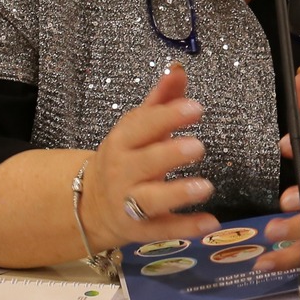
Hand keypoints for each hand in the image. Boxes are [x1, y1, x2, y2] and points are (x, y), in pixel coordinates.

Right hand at [80, 64, 219, 248]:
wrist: (89, 205)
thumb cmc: (125, 158)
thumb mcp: (137, 128)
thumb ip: (161, 101)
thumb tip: (179, 70)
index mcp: (122, 141)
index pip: (141, 126)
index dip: (167, 116)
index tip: (196, 108)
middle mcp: (123, 172)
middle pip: (145, 162)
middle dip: (171, 154)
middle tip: (199, 146)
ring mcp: (129, 203)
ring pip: (151, 199)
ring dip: (177, 194)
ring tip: (205, 187)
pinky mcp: (140, 230)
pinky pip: (163, 229)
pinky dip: (185, 227)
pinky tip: (210, 221)